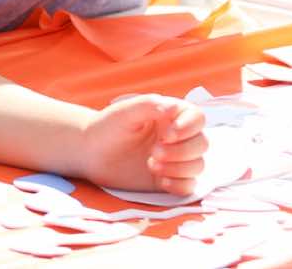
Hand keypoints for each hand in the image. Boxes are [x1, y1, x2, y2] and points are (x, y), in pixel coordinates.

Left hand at [76, 95, 207, 196]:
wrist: (90, 153)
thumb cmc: (107, 127)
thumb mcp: (125, 111)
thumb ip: (150, 105)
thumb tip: (174, 108)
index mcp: (170, 116)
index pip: (197, 118)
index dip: (189, 127)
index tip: (168, 135)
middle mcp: (177, 137)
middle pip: (201, 143)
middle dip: (181, 151)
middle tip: (154, 152)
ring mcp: (174, 160)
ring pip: (198, 165)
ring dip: (179, 168)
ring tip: (151, 165)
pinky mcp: (169, 179)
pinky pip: (189, 186)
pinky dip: (179, 185)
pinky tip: (160, 181)